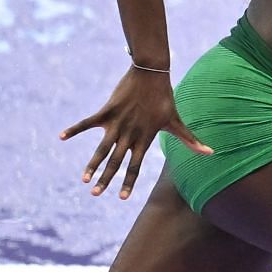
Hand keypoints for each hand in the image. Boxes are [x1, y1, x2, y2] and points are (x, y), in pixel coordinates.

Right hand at [59, 67, 212, 200]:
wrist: (152, 73)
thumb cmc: (165, 99)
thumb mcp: (177, 121)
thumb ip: (190, 140)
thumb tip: (211, 153)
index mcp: (144, 139)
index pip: (136, 165)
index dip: (129, 182)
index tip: (122, 198)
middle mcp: (129, 134)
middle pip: (116, 161)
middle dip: (106, 179)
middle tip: (95, 194)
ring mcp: (117, 123)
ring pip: (101, 148)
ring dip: (92, 164)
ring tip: (83, 179)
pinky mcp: (107, 111)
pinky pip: (87, 122)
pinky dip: (74, 129)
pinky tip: (60, 137)